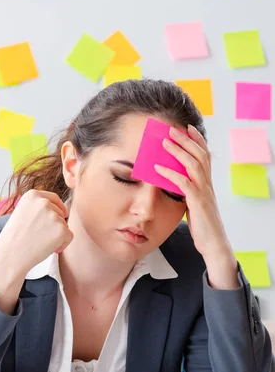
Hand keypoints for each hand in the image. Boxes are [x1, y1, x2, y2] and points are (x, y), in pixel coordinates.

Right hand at [0, 190, 72, 312]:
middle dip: (55, 226)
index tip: (63, 214)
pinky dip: (63, 245)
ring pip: (65, 225)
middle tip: (40, 238)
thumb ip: (38, 209)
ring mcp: (53, 215)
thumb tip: (58, 211)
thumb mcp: (22, 214)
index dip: (59, 207)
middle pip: (60, 213)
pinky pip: (69, 236)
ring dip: (57, 236)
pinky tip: (49, 249)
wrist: (10, 256)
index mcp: (32, 195)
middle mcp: (44, 202)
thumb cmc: (14, 239)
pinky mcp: (61, 229)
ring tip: (40, 243)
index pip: (53, 198)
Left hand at [154, 125, 231, 259]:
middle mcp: (207, 184)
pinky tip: (158, 169)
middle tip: (171, 129)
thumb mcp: (194, 204)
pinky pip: (183, 183)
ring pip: (193, 164)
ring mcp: (204, 192)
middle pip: (199, 155)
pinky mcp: (197, 202)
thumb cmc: (203, 226)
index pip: (205, 155)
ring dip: (178, 151)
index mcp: (207, 183)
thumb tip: (175, 185)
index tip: (187, 128)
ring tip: (164, 142)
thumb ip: (187, 192)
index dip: (197, 140)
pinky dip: (170, 173)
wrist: (213, 243)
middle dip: (185, 140)